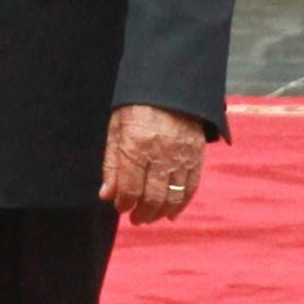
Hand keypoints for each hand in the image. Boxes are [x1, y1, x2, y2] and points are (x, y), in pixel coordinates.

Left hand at [100, 104, 210, 222]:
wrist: (171, 85)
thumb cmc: (137, 106)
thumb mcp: (116, 128)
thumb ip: (112, 163)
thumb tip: (107, 195)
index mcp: (136, 145)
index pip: (130, 188)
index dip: (124, 203)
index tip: (120, 206)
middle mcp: (160, 153)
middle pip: (152, 197)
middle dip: (142, 213)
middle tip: (135, 218)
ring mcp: (181, 156)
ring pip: (173, 196)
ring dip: (160, 213)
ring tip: (150, 217)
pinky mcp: (197, 156)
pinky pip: (190, 187)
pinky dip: (181, 204)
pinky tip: (171, 213)